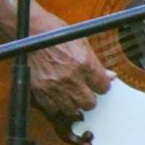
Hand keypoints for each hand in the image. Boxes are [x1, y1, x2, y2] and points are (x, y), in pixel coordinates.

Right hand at [26, 7, 112, 121]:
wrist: (34, 34)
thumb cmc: (60, 36)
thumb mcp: (84, 45)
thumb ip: (97, 65)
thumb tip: (110, 77)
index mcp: (85, 64)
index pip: (103, 87)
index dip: (102, 86)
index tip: (99, 85)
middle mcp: (71, 77)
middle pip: (88, 103)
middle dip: (90, 99)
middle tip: (87, 93)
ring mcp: (54, 86)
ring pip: (71, 110)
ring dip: (74, 105)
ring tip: (73, 97)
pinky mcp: (40, 91)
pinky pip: (52, 109)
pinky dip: (57, 105)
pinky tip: (59, 97)